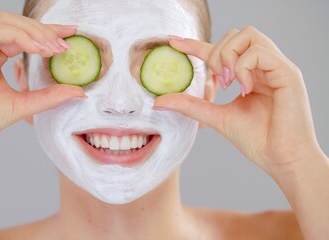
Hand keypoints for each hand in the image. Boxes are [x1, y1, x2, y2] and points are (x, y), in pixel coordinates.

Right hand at [0, 12, 84, 157]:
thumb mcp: (21, 105)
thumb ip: (48, 96)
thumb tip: (79, 92)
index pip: (20, 34)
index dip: (46, 32)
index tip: (71, 35)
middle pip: (14, 23)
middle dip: (44, 29)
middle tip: (68, 40)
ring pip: (5, 22)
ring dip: (34, 32)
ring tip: (55, 48)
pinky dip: (20, 37)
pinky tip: (39, 49)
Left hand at [155, 27, 319, 176]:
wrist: (281, 160)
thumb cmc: (256, 140)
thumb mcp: (216, 117)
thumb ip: (190, 105)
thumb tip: (158, 101)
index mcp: (250, 75)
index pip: (221, 51)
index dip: (196, 44)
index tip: (173, 42)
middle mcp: (264, 67)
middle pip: (236, 34)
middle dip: (217, 52)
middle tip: (217, 80)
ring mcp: (276, 67)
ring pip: (248, 35)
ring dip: (229, 56)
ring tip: (228, 83)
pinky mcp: (287, 72)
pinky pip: (259, 53)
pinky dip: (243, 67)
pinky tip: (243, 89)